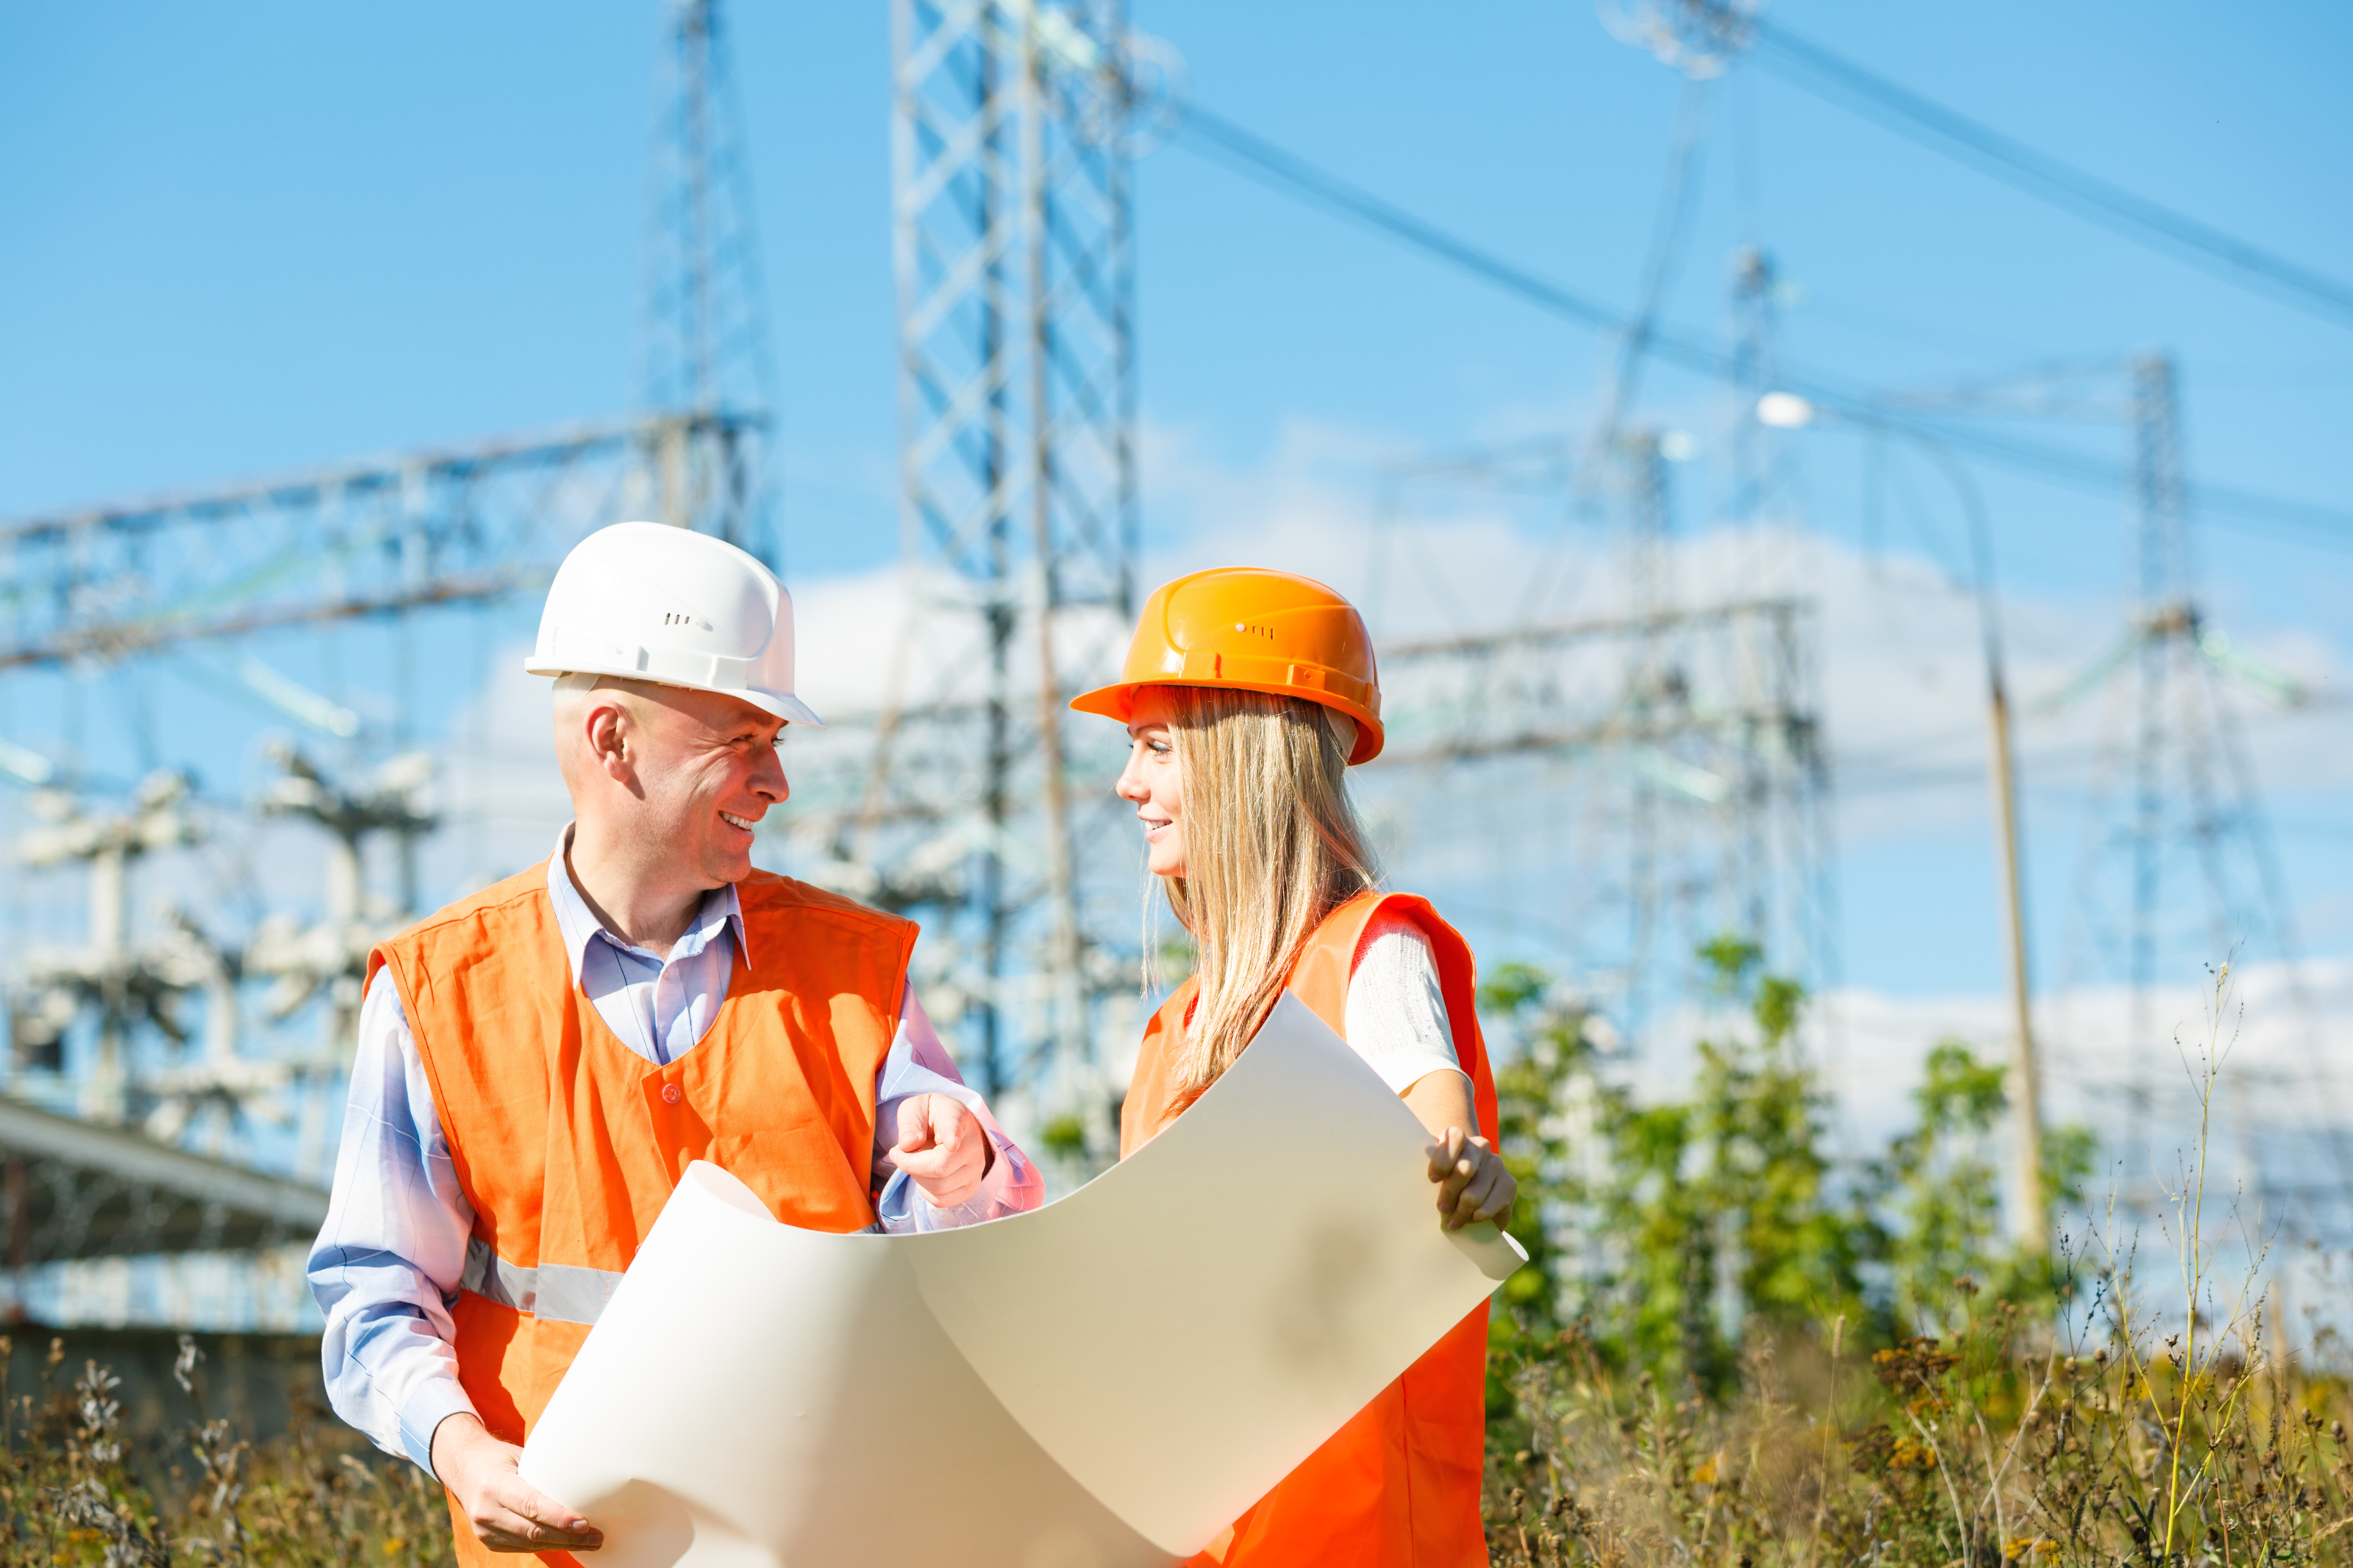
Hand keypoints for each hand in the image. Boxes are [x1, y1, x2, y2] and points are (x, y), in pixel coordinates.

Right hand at [431, 1412, 601, 1553]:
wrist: (463, 1468)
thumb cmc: (499, 1458)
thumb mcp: (520, 1456)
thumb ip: (543, 1472)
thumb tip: (583, 1481)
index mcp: (495, 1485)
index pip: (531, 1505)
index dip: (559, 1518)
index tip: (584, 1524)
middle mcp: (486, 1510)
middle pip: (533, 1530)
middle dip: (568, 1536)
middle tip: (596, 1537)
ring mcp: (484, 1529)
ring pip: (530, 1543)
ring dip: (562, 1544)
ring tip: (590, 1542)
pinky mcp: (487, 1541)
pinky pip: (522, 1547)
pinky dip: (547, 1545)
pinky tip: (567, 1542)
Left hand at [890, 1093, 994, 1207]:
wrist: (951, 1126)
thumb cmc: (931, 1117)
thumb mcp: (914, 1109)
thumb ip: (909, 1124)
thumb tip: (908, 1145)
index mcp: (957, 1118)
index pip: (956, 1128)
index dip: (953, 1137)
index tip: (951, 1143)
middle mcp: (973, 1146)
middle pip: (939, 1168)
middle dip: (910, 1164)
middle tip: (899, 1153)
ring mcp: (975, 1169)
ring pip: (939, 1187)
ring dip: (917, 1177)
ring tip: (916, 1161)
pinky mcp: (971, 1188)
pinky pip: (941, 1200)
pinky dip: (926, 1191)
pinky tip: (926, 1175)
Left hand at [1425, 1126, 1514, 1231]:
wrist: (1469, 1196)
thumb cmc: (1443, 1182)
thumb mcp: (1434, 1175)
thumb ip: (1431, 1174)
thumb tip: (1420, 1187)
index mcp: (1458, 1138)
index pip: (1455, 1137)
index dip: (1443, 1158)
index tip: (1433, 1179)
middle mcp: (1480, 1147)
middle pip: (1464, 1169)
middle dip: (1450, 1193)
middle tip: (1442, 1208)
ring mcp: (1497, 1164)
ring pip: (1475, 1193)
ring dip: (1461, 1212)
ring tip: (1453, 1221)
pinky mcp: (1509, 1184)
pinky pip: (1490, 1205)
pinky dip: (1478, 1216)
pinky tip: (1472, 1218)